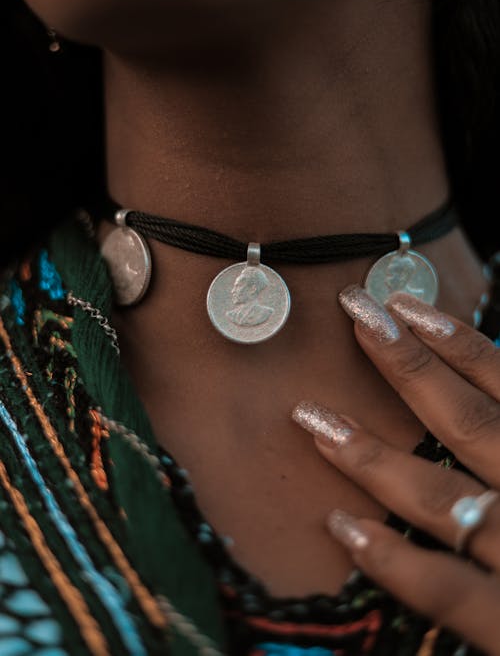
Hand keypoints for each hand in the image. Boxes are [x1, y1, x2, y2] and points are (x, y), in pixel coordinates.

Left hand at [292, 285, 499, 654]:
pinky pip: (445, 591)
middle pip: (466, 422)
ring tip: (313, 416)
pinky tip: (341, 526)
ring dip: (371, 454)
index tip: (402, 306)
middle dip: (406, 366)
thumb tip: (489, 385)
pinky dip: (392, 560)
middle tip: (352, 315)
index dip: (454, 341)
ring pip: (438, 497)